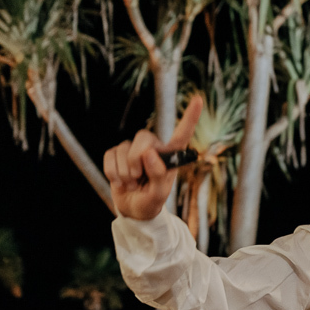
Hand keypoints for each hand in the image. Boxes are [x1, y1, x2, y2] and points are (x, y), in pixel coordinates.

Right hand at [103, 96, 202, 219]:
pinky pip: (110, 155)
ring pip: (124, 149)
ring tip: (131, 184)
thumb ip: (158, 176)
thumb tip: (149, 154)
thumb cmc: (151, 202)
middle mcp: (153, 148)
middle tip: (137, 179)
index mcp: (170, 157)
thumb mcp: (158, 195)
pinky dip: (112, 172)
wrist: (132, 210)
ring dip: (124, 172)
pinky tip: (119, 181)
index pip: (181, 135)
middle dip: (136, 160)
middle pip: (143, 137)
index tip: (199, 100)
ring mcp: (134, 150)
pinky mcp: (118, 153)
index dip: (190, 117)